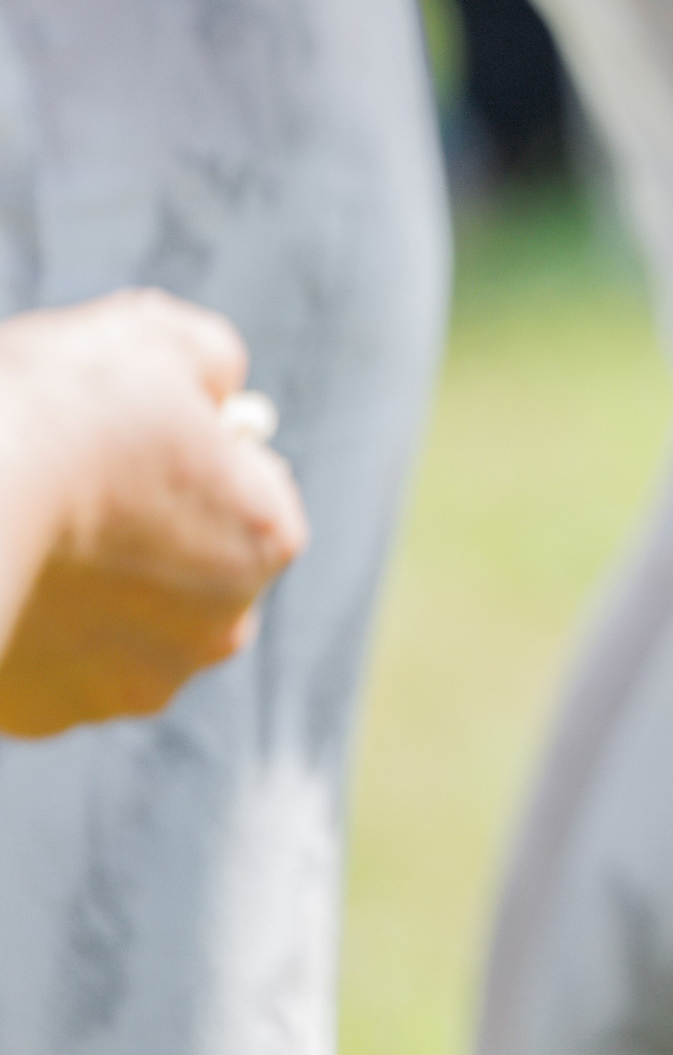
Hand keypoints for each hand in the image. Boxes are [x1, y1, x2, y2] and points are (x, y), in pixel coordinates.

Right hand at [0, 291, 306, 737]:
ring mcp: (133, 682)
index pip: (256, 492)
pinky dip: (32, 632)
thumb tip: (217, 389)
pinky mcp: (52, 717)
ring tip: (35, 533)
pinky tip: (2, 584)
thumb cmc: (51, 407)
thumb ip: (211, 364)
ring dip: (94, 592)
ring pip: (126, 627)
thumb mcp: (154, 337)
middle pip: (198, 570)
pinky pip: (54, 668)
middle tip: (82, 487)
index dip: (200, 457)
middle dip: (155, 535)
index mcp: (266, 538)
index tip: (141, 438)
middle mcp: (220, 628)